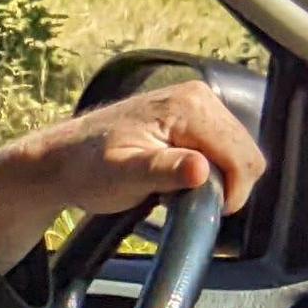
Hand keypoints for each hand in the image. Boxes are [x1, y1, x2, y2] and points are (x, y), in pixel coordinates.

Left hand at [0, 82, 266, 273]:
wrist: (60, 160)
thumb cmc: (85, 169)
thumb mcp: (122, 176)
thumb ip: (162, 171)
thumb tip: (198, 168)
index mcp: (190, 106)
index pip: (242, 157)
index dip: (229, 194)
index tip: (199, 211)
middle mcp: (199, 97)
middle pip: (246, 154)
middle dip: (222, 186)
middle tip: (181, 202)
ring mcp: (196, 105)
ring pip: (237, 155)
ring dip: (215, 180)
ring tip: (175, 189)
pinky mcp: (193, 117)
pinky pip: (222, 151)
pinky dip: (209, 172)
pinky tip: (178, 179)